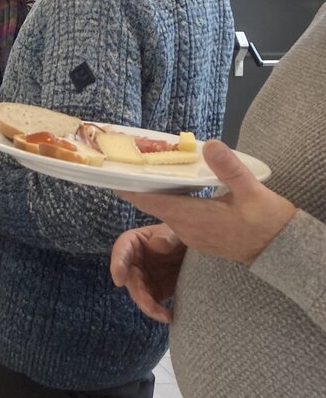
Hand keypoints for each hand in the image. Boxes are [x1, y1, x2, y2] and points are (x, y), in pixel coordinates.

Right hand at [109, 223, 186, 322]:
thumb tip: (156, 244)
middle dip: (139, 294)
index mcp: (132, 243)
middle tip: (151, 306)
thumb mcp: (174, 232)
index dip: (118, 266)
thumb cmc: (179, 235)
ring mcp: (143, 278)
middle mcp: (133, 262)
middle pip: (129, 279)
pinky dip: (159, 312)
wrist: (195, 250)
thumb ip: (167, 236)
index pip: (121, 252)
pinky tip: (170, 316)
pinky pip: (152, 303)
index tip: (119, 281)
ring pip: (139, 295)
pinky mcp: (155, 291)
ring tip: (166, 316)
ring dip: (149, 306)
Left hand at [117, 140, 295, 264]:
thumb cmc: (267, 222)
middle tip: (131, 163)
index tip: (113, 173)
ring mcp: (192, 236)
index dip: (130, 187)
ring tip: (148, 171)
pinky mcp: (200, 238)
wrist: (283, 252)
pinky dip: (170, 202)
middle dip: (140, 185)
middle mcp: (186, 228)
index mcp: (192, 216)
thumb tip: (210, 145)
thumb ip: (229, 169)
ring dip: (155, 194)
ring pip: (165, 211)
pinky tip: (173, 189)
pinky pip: (177, 218)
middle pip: (153, 204)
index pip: (150, 201)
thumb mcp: (252, 191)